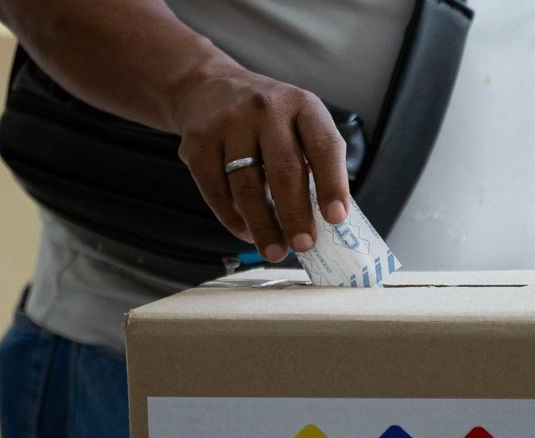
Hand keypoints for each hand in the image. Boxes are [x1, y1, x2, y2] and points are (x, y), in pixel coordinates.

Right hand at [171, 64, 350, 262]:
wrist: (207, 87)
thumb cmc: (265, 118)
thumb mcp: (298, 121)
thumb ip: (314, 161)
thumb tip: (326, 219)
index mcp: (302, 105)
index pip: (324, 146)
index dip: (332, 184)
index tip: (336, 218)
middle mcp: (266, 109)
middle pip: (284, 170)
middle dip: (296, 214)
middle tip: (304, 246)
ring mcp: (229, 123)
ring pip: (248, 185)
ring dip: (263, 225)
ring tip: (275, 252)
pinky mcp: (198, 141)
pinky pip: (216, 190)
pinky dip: (232, 218)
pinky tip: (246, 233)